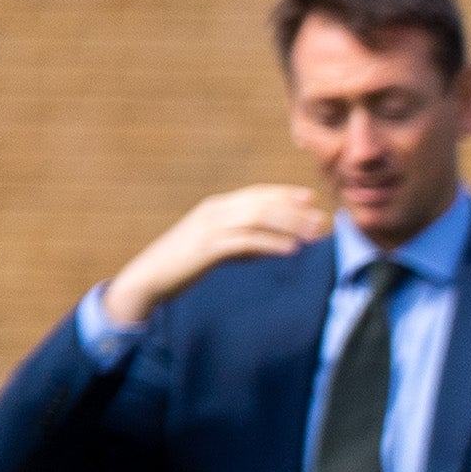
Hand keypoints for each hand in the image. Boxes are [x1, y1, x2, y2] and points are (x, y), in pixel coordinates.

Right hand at [102, 187, 329, 329]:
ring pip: (257, 219)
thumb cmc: (185, 264)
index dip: (284, 194)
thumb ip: (245, 243)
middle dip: (294, 211)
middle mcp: (214, 211)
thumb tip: (277, 245)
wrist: (149, 277)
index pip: (256, 194)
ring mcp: (209, 228)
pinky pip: (246, 242)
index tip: (310, 198)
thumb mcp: (218, 247)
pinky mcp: (207, 248)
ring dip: (289, 226)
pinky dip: (271, 244)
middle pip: (261, 204)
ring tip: (314, 235)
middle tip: (322, 221)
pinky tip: (292, 250)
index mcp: (216, 207)